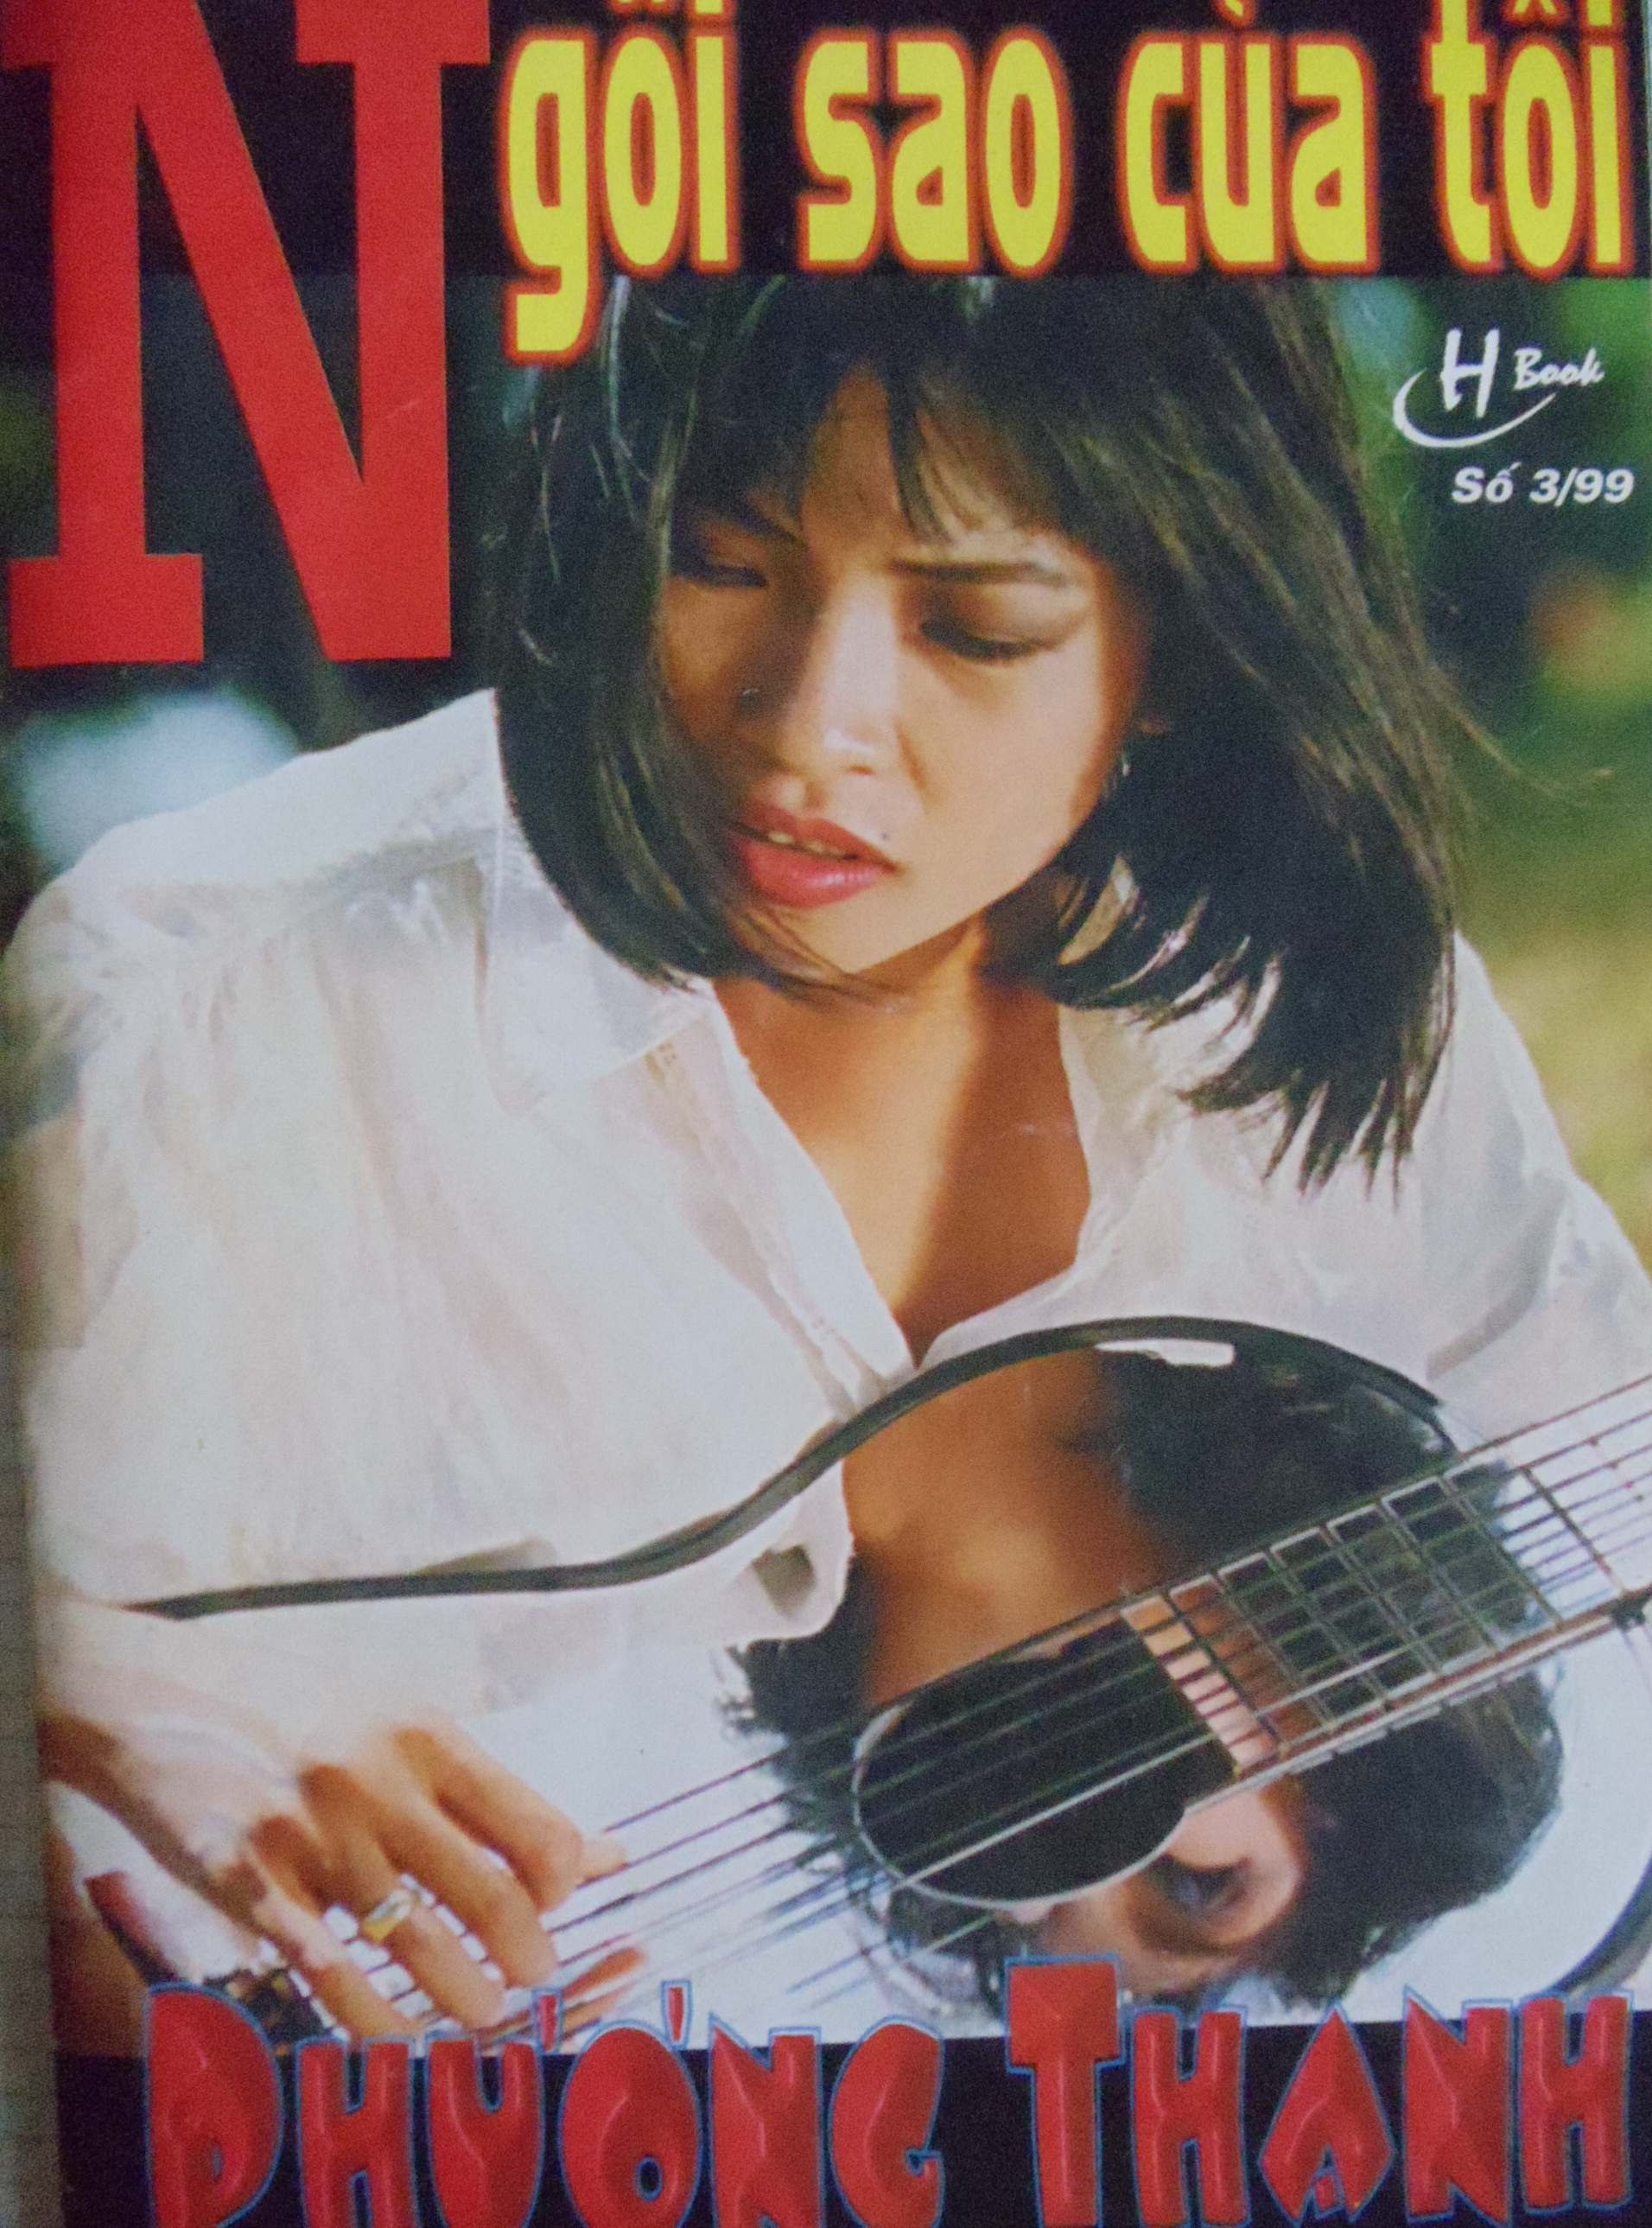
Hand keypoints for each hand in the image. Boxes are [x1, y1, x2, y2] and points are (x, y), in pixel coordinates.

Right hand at [39, 1602, 629, 2036]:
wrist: (157, 1696)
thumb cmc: (291, 1705)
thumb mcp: (394, 1718)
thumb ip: (481, 1788)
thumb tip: (589, 1849)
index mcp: (424, 1736)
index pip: (535, 1830)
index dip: (564, 1884)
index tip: (559, 1901)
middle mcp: (378, 1787)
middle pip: (492, 1900)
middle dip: (530, 1957)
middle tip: (535, 1974)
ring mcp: (314, 1841)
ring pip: (421, 1950)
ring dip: (468, 1999)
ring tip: (485, 2013)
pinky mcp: (254, 1888)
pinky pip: (333, 1975)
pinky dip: (376, 2018)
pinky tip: (400, 2033)